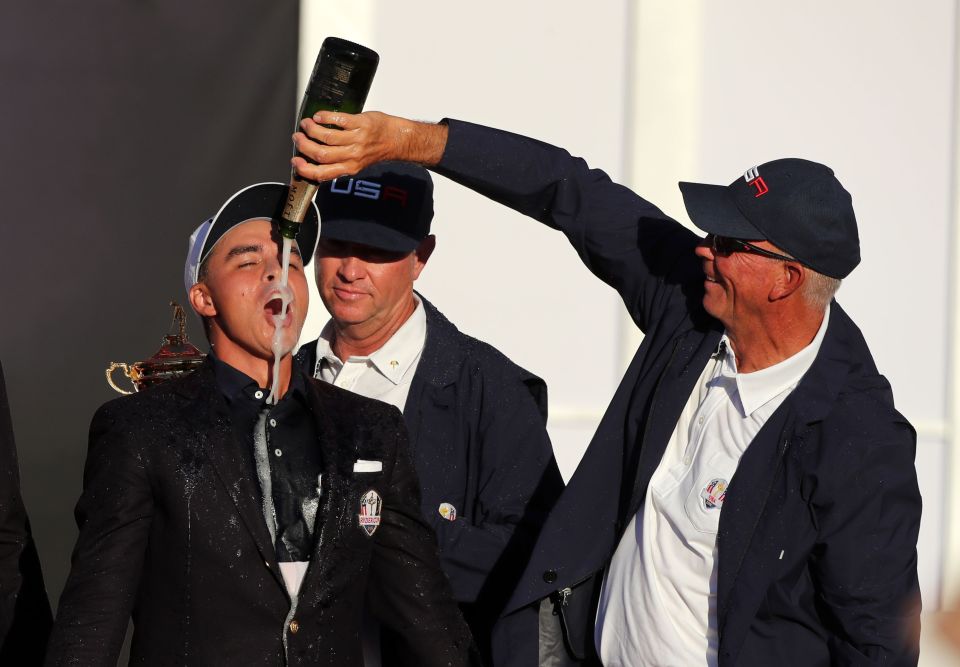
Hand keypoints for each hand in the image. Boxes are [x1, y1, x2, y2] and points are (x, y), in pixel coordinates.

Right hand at [291, 110, 446, 181]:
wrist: (396, 139)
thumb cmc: (375, 149)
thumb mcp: (356, 163)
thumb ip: (338, 164)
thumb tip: (314, 160)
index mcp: (349, 168)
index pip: (322, 174)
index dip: (305, 169)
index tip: (295, 161)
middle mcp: (353, 157)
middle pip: (321, 154)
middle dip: (305, 145)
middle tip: (298, 136)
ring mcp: (357, 140)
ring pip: (327, 137)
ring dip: (312, 129)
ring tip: (306, 123)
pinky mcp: (361, 124)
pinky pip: (338, 120)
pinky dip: (325, 117)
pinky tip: (319, 116)